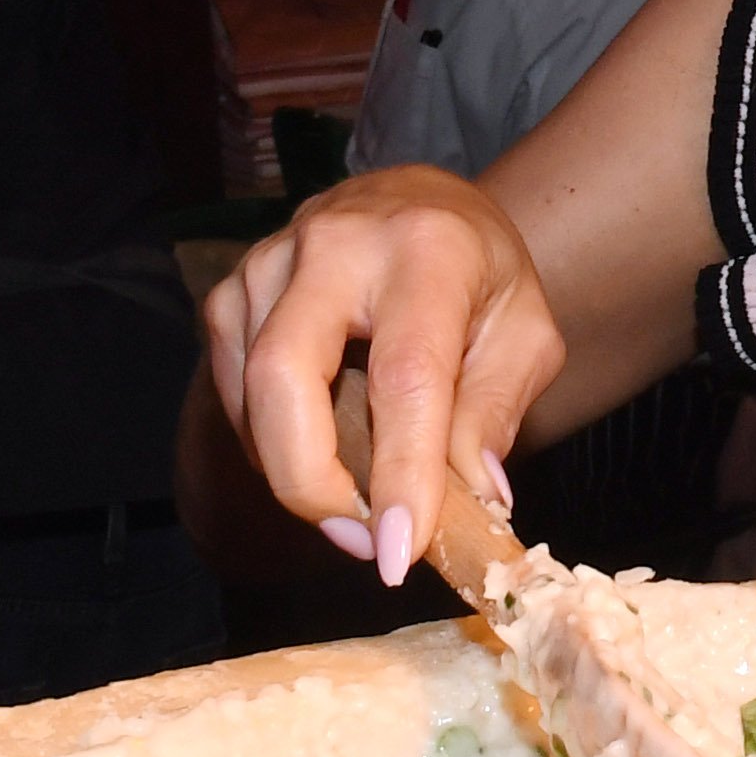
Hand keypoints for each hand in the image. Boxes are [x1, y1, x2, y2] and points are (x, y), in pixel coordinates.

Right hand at [208, 166, 562, 585]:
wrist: (425, 205)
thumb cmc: (480, 277)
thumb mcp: (525, 332)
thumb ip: (497, 411)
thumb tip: (476, 500)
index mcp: (427, 250)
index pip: (404, 375)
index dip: (399, 472)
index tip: (397, 551)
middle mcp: (336, 242)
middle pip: (284, 376)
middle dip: (309, 480)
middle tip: (359, 539)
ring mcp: (270, 259)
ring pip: (249, 390)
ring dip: (292, 468)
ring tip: (352, 499)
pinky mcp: (233, 287)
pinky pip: (230, 386)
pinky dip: (267, 440)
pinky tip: (316, 450)